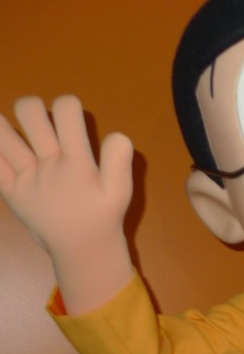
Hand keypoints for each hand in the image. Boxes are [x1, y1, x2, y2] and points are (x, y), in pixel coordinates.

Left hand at [0, 95, 134, 312]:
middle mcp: (48, 165)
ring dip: (3, 123)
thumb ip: (120, 159)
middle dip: (33, 106)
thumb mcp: (122, 191)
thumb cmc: (102, 217)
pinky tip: (2, 149)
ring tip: (9, 127)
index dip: (68, 104)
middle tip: (39, 119)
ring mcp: (25, 177)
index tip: (70, 114)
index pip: (67, 112)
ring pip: (2, 135)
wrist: (81, 249)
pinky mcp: (10, 191)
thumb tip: (117, 133)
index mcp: (76, 162)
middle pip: (30, 113)